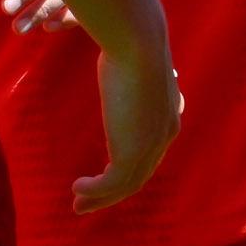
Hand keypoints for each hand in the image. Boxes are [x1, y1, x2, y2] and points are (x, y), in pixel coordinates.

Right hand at [76, 41, 179, 213]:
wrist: (138, 45)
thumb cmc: (131, 42)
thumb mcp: (133, 63)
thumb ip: (128, 74)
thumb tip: (117, 65)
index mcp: (168, 117)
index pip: (150, 153)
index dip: (130, 169)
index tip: (107, 176)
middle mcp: (163, 137)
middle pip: (139, 176)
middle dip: (113, 192)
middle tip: (88, 200)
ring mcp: (149, 147)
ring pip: (125, 185)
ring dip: (100, 198)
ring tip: (77, 203)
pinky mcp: (131, 153)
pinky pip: (111, 183)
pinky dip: (94, 190)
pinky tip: (77, 188)